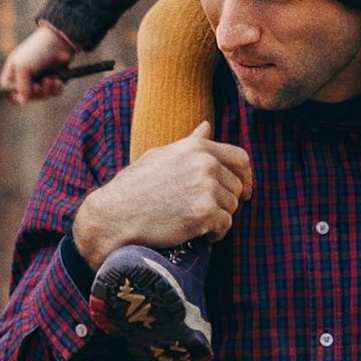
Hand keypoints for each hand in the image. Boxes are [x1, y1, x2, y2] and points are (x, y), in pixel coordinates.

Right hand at [3, 22, 81, 105]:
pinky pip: (54, 93)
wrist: (59, 41)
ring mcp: (40, 79)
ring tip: (50, 79)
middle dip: (36, 94)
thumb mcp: (23, 67)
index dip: (15, 97)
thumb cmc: (37, 51)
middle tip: (40, 86)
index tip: (23, 97)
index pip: (9, 92)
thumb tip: (23, 102)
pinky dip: (56, 89)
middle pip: (28, 98)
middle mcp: (25, 77)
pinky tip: (58, 80)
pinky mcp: (53, 80)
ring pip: (42, 96)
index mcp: (13, 73)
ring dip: (47, 90)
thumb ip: (21, 86)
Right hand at [70, 122, 251, 266]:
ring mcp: (206, 188)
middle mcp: (205, 164)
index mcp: (197, 148)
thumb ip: (189, 143)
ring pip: (232, 207)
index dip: (245, 176)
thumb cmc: (134, 187)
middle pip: (237, 186)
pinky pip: (225, 225)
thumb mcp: (161, 156)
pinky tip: (197, 234)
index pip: (240, 158)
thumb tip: (207, 126)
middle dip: (226, 201)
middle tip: (205, 212)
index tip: (244, 191)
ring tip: (195, 222)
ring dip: (218, 218)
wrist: (115, 215)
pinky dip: (215, 233)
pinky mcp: (204, 213)